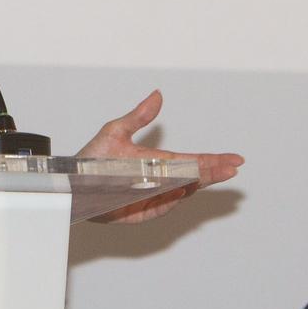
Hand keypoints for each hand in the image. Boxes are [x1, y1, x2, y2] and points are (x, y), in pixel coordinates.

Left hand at [75, 90, 243, 223]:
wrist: (73, 183)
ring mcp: (152, 198)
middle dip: (213, 173)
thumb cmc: (93, 158)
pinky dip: (171, 201)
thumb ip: (139, 116)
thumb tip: (158, 95)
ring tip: (207, 176)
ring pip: (181, 193)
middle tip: (231, 168)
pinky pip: (161, 208)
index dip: (214, 160)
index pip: (193, 161)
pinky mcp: (141, 213)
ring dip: (194, 185)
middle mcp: (160, 181)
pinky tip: (180, 190)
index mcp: (159, 162)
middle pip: (193, 177)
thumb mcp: (116, 131)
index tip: (234, 159)